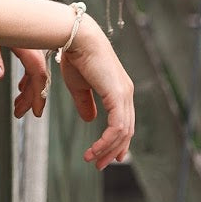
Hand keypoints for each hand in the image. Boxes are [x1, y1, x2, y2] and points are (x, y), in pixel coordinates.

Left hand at [12, 47, 49, 118]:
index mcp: (24, 41)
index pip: (38, 70)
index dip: (39, 94)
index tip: (37, 111)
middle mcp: (31, 41)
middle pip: (37, 72)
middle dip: (30, 96)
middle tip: (19, 113)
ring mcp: (30, 40)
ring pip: (35, 68)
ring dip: (29, 88)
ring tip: (18, 104)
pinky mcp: (26, 39)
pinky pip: (31, 61)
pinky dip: (28, 77)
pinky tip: (22, 85)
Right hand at [60, 14, 134, 169]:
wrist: (75, 37)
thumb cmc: (75, 56)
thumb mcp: (79, 85)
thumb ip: (85, 102)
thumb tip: (89, 119)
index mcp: (118, 89)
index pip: (122, 121)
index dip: (115, 140)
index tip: (106, 155)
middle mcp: (125, 92)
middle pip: (125, 130)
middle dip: (112, 149)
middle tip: (99, 164)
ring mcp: (124, 94)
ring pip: (122, 132)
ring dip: (107, 149)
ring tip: (93, 159)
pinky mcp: (118, 95)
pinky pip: (117, 127)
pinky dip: (106, 141)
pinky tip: (95, 149)